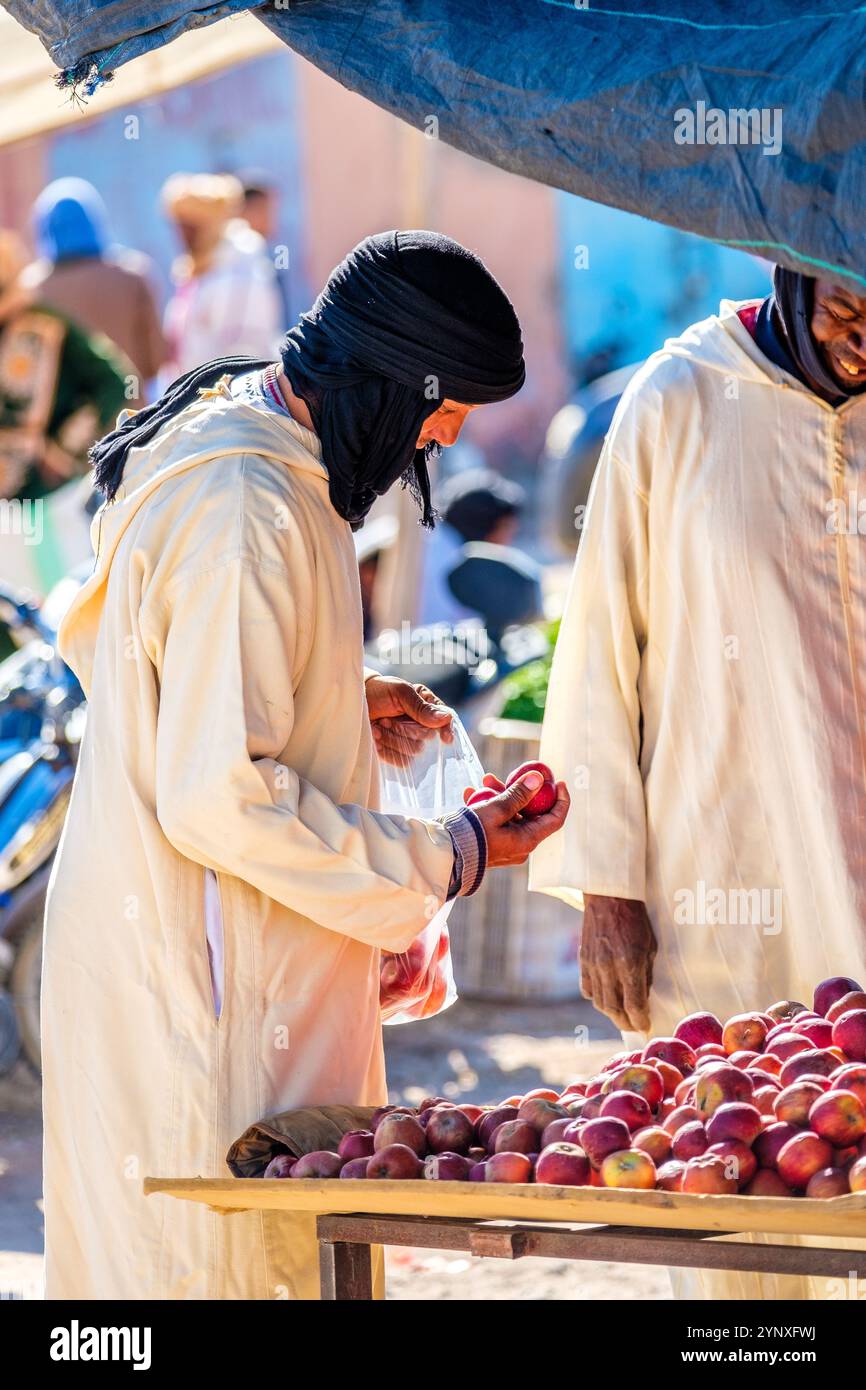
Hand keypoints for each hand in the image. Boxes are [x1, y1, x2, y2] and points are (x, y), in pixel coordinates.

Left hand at [365, 675, 453, 764]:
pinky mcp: (397, 753)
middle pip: (426, 738)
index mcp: (426, 705)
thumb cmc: (378, 692)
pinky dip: (388, 752)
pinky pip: (402, 761)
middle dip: (404, 730)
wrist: (353, 704)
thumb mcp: (400, 692)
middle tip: (385, 719)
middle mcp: (421, 724)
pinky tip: (376, 739)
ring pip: (414, 751)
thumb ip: (421, 707)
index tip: (446, 738)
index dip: (447, 729)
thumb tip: (446, 717)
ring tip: (377, 727)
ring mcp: (409, 740)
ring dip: (392, 739)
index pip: (445, 719)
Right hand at [462, 771, 569, 866]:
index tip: (559, 781)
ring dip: (500, 795)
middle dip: (520, 790)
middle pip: (530, 814)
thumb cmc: (471, 833)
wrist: (444, 854)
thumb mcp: (496, 809)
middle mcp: (520, 845)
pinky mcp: (491, 843)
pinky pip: (496, 822)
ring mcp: (505, 845)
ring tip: (484, 779)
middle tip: (513, 773)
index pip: (555, 820)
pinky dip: (488, 806)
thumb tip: (538, 779)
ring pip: (511, 815)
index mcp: (527, 841)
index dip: (561, 800)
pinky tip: (471, 793)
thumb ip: (518, 794)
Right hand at [580, 895, 656, 1032]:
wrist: (608, 896)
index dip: (640, 1020)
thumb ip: (646, 973)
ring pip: (599, 1002)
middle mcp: (609, 968)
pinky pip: (587, 989)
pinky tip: (605, 997)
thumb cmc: (635, 919)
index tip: (645, 1026)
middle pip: (614, 1009)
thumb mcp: (650, 946)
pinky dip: (596, 998)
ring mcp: (593, 965)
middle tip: (633, 1026)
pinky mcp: (583, 960)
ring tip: (620, 1015)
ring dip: (611, 1013)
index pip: (634, 1005)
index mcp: (630, 964)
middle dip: (625, 1023)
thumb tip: (643, 997)